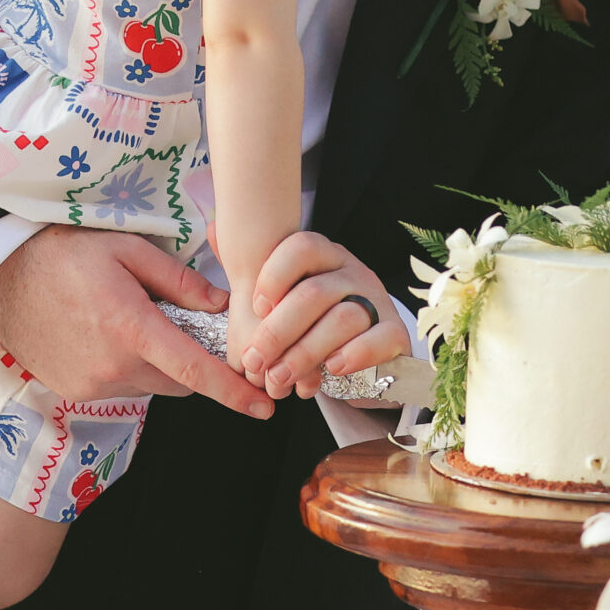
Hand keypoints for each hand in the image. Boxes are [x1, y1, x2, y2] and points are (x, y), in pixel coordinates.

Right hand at [0, 227, 272, 417]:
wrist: (2, 279)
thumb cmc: (65, 255)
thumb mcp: (128, 250)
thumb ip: (179, 281)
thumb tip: (220, 305)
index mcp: (132, 328)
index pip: (195, 370)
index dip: (234, 392)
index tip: (263, 407)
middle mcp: (114, 367)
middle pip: (180, 382)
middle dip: (194, 363)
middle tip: (184, 327)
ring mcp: (93, 385)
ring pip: (152, 385)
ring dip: (159, 364)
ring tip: (135, 322)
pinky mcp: (76, 392)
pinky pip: (122, 388)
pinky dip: (130, 368)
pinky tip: (109, 335)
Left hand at [238, 232, 411, 400]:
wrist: (361, 354)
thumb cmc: (311, 322)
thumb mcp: (282, 296)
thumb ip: (252, 270)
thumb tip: (213, 230)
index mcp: (323, 256)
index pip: (302, 247)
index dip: (275, 274)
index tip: (254, 307)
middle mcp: (351, 271)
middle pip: (315, 292)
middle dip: (278, 332)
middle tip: (255, 362)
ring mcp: (376, 300)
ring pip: (343, 318)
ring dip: (306, 352)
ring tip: (282, 379)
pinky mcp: (395, 331)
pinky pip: (379, 337)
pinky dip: (354, 354)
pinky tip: (333, 369)